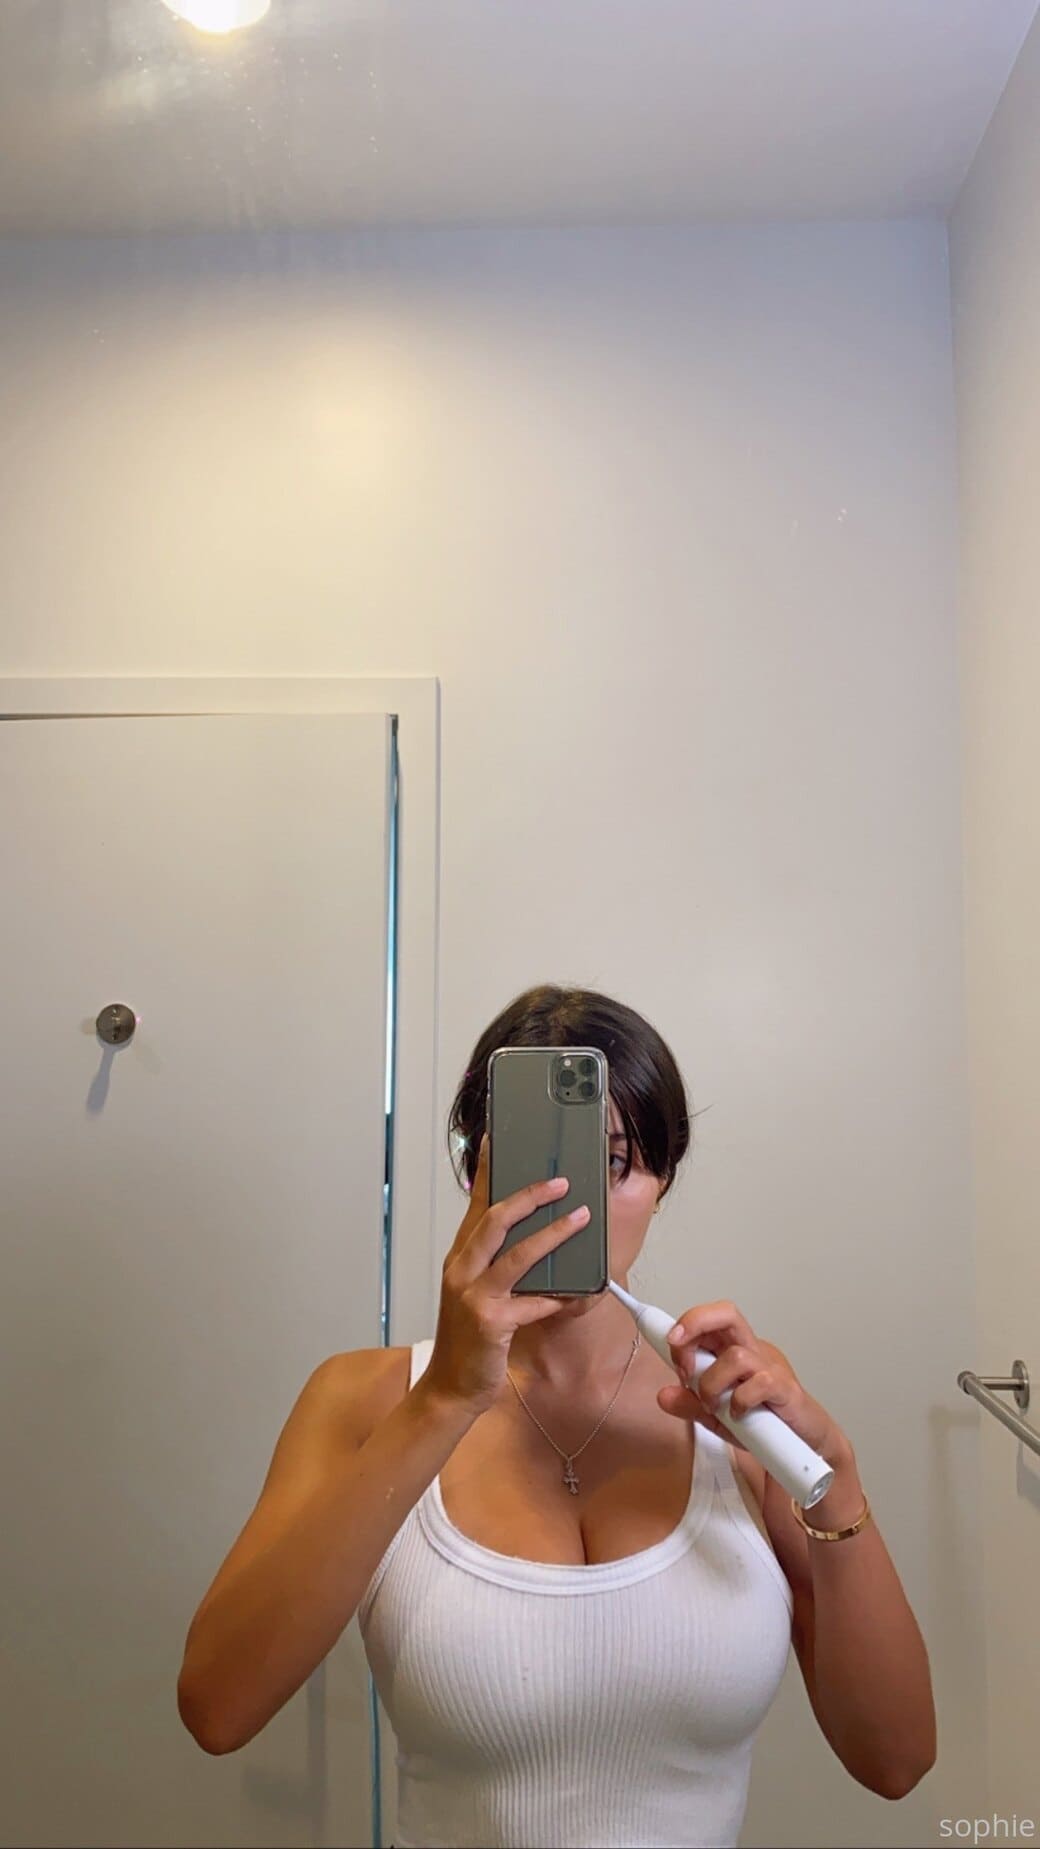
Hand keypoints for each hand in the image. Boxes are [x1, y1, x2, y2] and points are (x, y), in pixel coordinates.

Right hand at [421, 1133, 588, 1415]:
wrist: (451, 1386)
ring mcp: (473, 1296)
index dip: (487, 1171)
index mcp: (461, 1256)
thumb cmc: (471, 1337)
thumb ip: (500, 1262)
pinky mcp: (490, 1323)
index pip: (476, 1204)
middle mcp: (462, 1269)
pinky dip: (556, 1297)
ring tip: (581, 1218)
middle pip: (495, 1220)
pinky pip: (532, 1303)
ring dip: (553, 1235)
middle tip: (561, 1181)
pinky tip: (576, 1293)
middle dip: (530, 1196)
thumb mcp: (478, 1290)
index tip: (499, 1140)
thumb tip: (539, 1234)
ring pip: (517, 1255)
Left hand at [658, 1299, 845, 1458]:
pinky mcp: (786, 1390)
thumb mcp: (715, 1417)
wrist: (804, 1444)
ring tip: (713, 1405)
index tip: (669, 1346)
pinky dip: (741, 1400)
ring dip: (712, 1384)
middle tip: (683, 1360)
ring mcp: (770, 1368)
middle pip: (727, 1314)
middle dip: (696, 1324)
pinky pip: (761, 1384)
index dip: (685, 1325)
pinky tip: (739, 1415)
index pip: (710, 1321)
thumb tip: (663, 1395)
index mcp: (733, 1351)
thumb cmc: (763, 1423)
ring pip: (736, 1356)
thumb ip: (690, 1405)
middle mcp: (752, 1352)